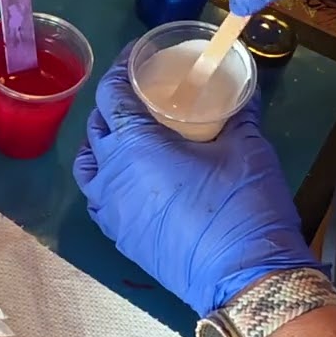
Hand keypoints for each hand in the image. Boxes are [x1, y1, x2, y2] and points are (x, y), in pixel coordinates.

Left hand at [72, 46, 317, 316]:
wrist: (244, 277)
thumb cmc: (244, 205)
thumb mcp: (248, 147)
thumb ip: (239, 112)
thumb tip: (244, 89)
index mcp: (135, 144)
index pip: (111, 94)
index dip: (120, 69)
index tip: (136, 59)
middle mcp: (112, 174)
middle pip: (95, 127)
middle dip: (111, 106)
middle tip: (139, 96)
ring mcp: (111, 209)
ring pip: (87, 166)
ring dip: (100, 145)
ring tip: (125, 136)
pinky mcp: (120, 237)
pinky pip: (98, 199)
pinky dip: (105, 180)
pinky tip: (128, 178)